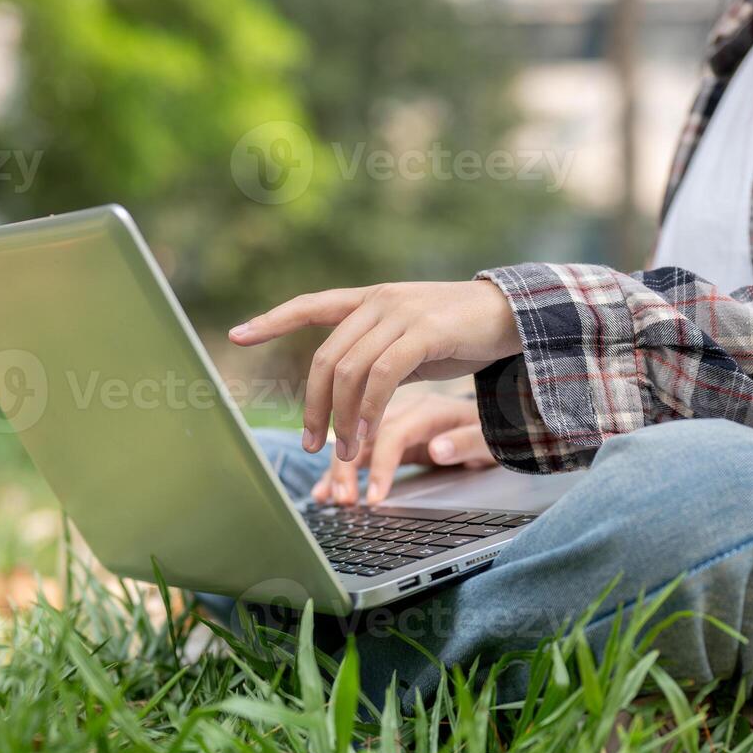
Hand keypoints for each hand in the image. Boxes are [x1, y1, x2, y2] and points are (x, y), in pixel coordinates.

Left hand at [228, 280, 521, 460]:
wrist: (515, 315)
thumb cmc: (462, 332)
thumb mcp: (410, 338)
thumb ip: (378, 352)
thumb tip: (349, 385)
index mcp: (370, 299)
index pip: (311, 305)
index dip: (272, 320)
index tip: (238, 336)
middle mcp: (378, 301)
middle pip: (326, 358)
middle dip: (313, 407)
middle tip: (312, 445)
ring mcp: (399, 314)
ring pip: (350, 371)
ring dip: (342, 419)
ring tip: (345, 452)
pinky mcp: (422, 332)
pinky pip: (381, 377)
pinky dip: (368, 412)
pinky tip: (367, 438)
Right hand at [312, 391, 495, 505]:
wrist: (494, 411)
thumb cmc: (491, 431)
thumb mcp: (490, 440)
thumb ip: (467, 444)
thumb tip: (439, 450)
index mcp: (430, 409)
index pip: (394, 434)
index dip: (382, 466)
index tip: (375, 498)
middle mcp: (405, 409)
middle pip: (363, 432)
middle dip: (346, 466)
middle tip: (343, 501)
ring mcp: (392, 419)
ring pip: (353, 439)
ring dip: (336, 469)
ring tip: (326, 498)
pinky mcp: (385, 433)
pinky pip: (356, 447)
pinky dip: (339, 468)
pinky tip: (324, 489)